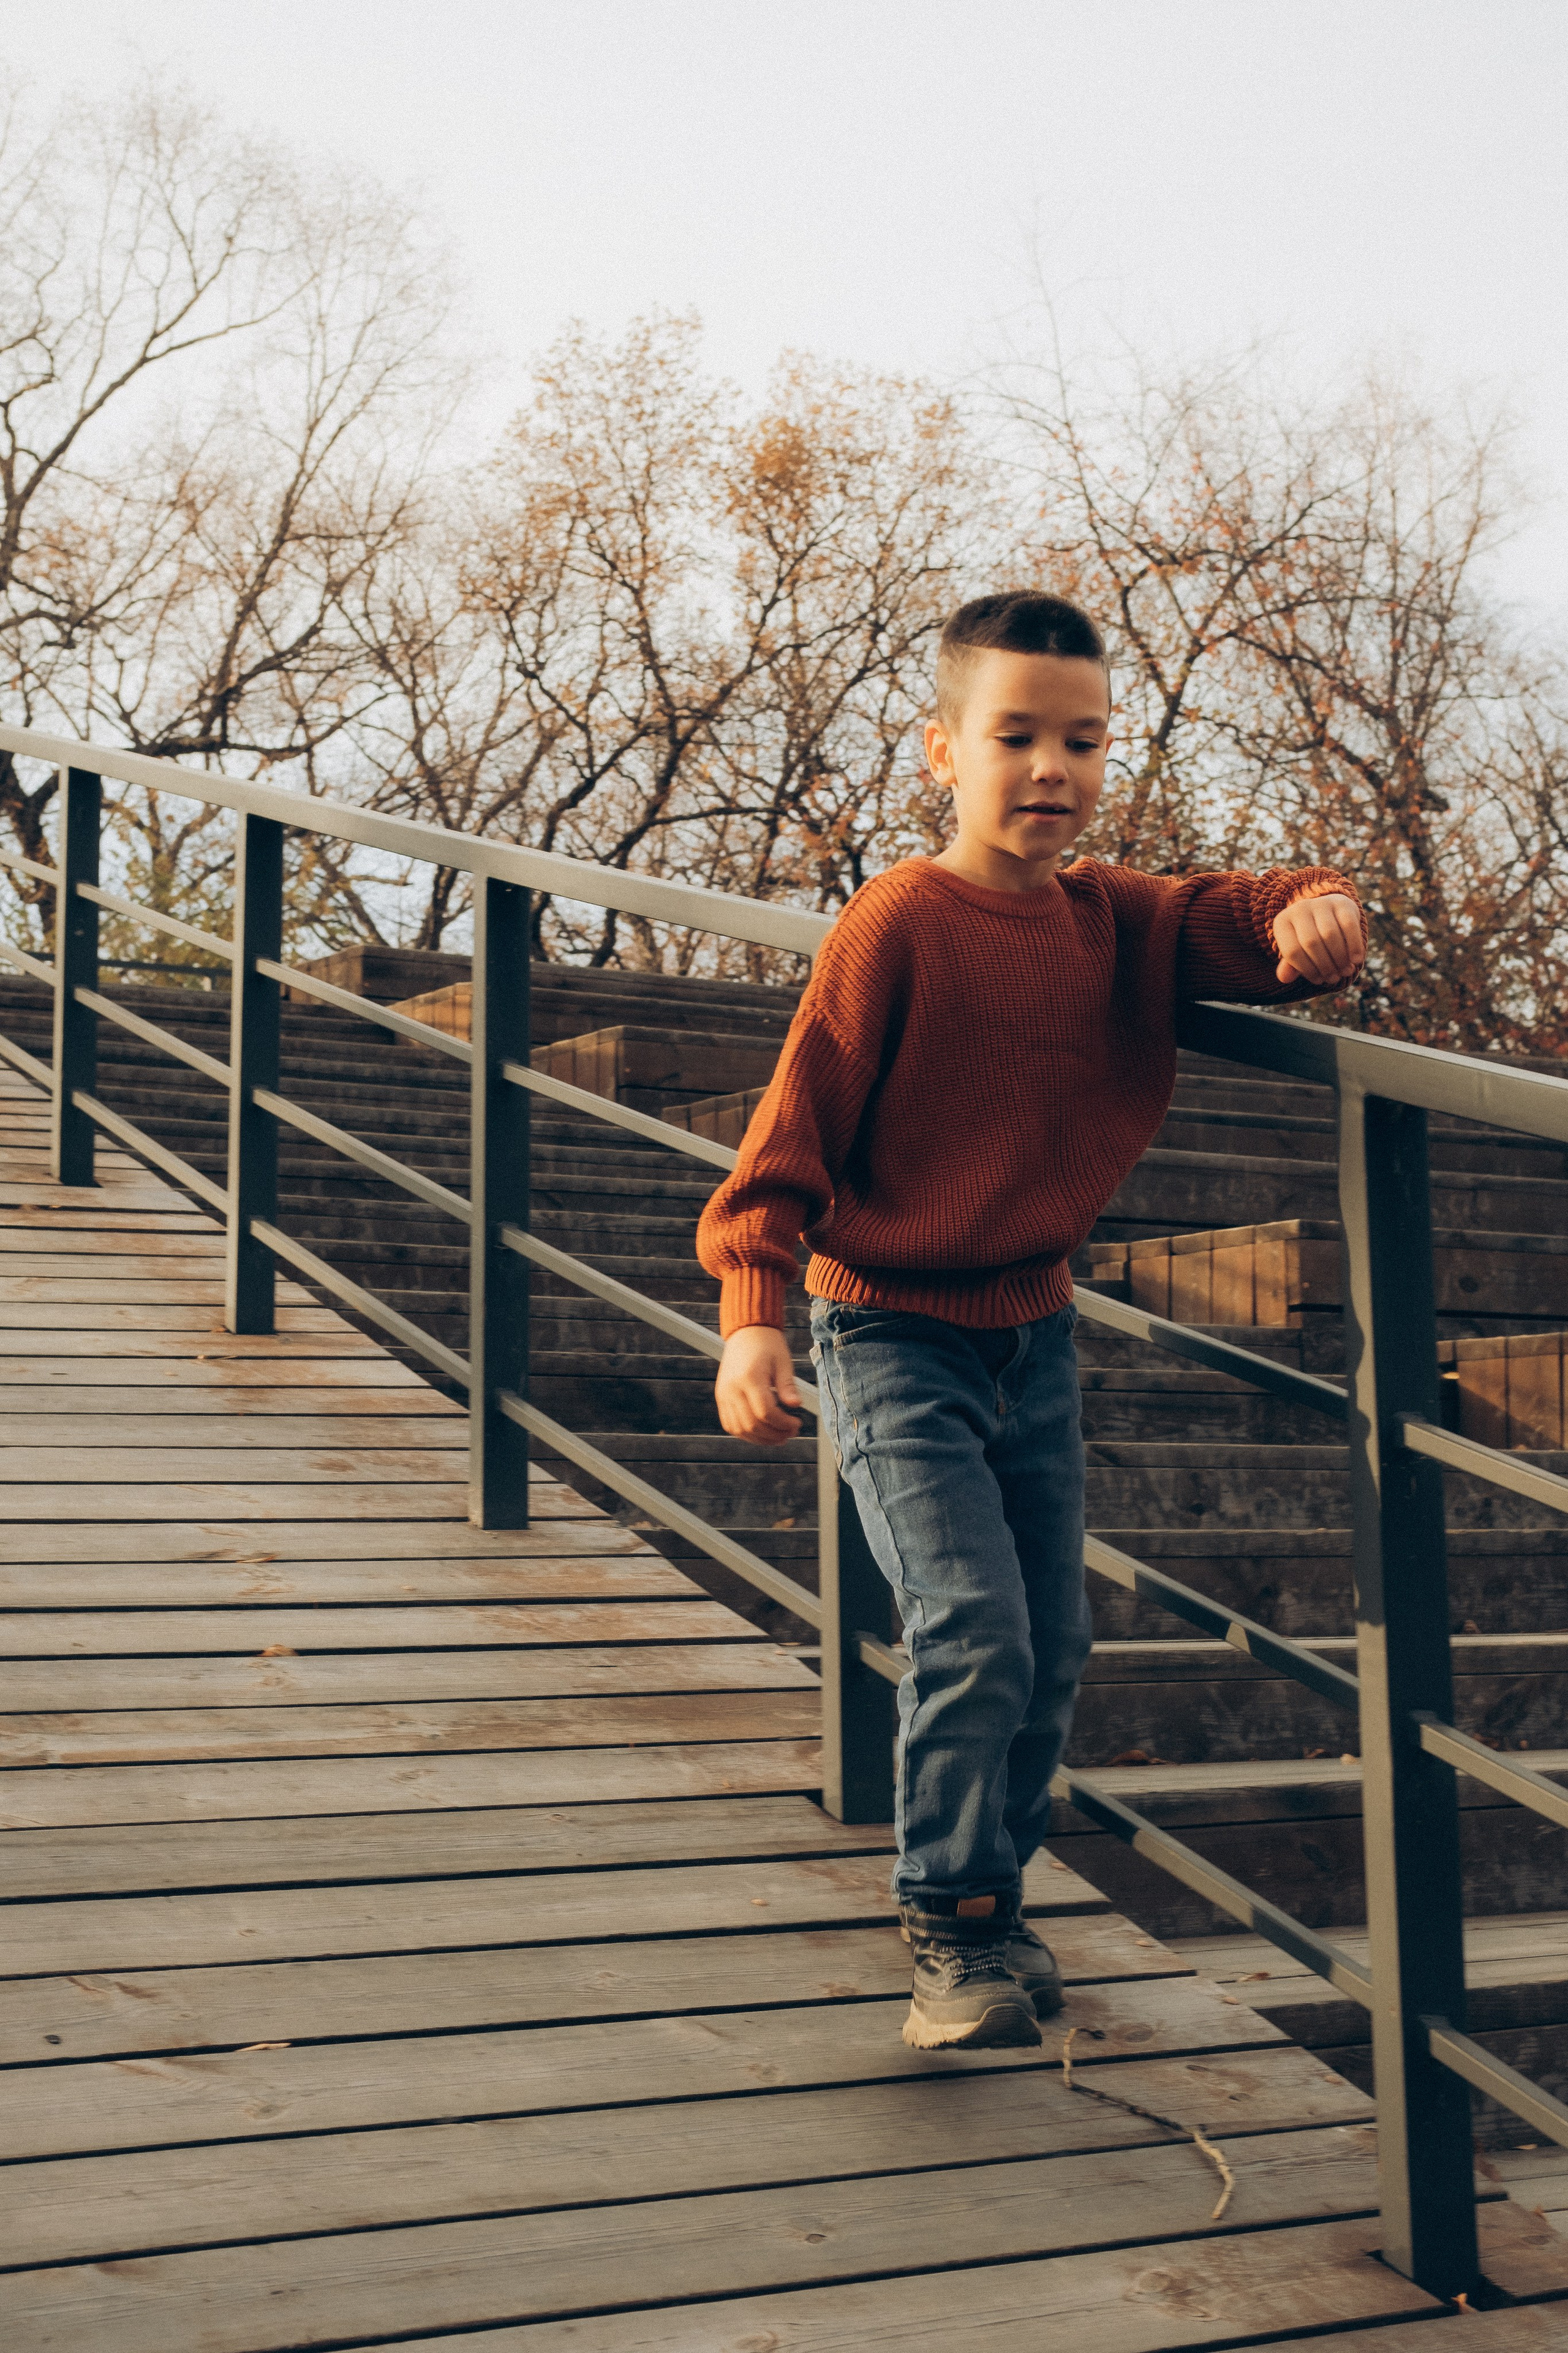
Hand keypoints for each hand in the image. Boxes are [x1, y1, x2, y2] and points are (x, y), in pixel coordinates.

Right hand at [715, 1324, 802, 1445]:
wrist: (746, 1333)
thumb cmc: (767, 1345)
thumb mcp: (783, 1362)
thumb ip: (787, 1385)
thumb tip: (796, 1405)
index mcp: (749, 1377)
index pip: (765, 1412)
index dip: (783, 1423)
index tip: (797, 1423)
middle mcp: (732, 1388)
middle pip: (752, 1424)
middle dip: (774, 1434)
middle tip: (791, 1432)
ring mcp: (723, 1394)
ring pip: (740, 1429)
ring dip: (761, 1438)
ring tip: (779, 1437)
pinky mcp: (721, 1397)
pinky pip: (730, 1424)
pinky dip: (746, 1433)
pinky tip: (762, 1433)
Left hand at [1273, 892, 1363, 987]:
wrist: (1328, 913)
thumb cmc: (1310, 938)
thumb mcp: (1298, 951)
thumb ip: (1291, 965)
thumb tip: (1283, 978)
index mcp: (1282, 922)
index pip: (1292, 951)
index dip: (1307, 970)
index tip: (1319, 980)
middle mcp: (1299, 908)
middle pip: (1311, 943)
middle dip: (1325, 965)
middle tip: (1334, 978)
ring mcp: (1320, 903)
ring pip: (1330, 935)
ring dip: (1339, 958)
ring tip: (1344, 971)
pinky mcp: (1341, 902)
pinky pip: (1348, 926)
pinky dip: (1354, 946)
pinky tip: (1356, 960)